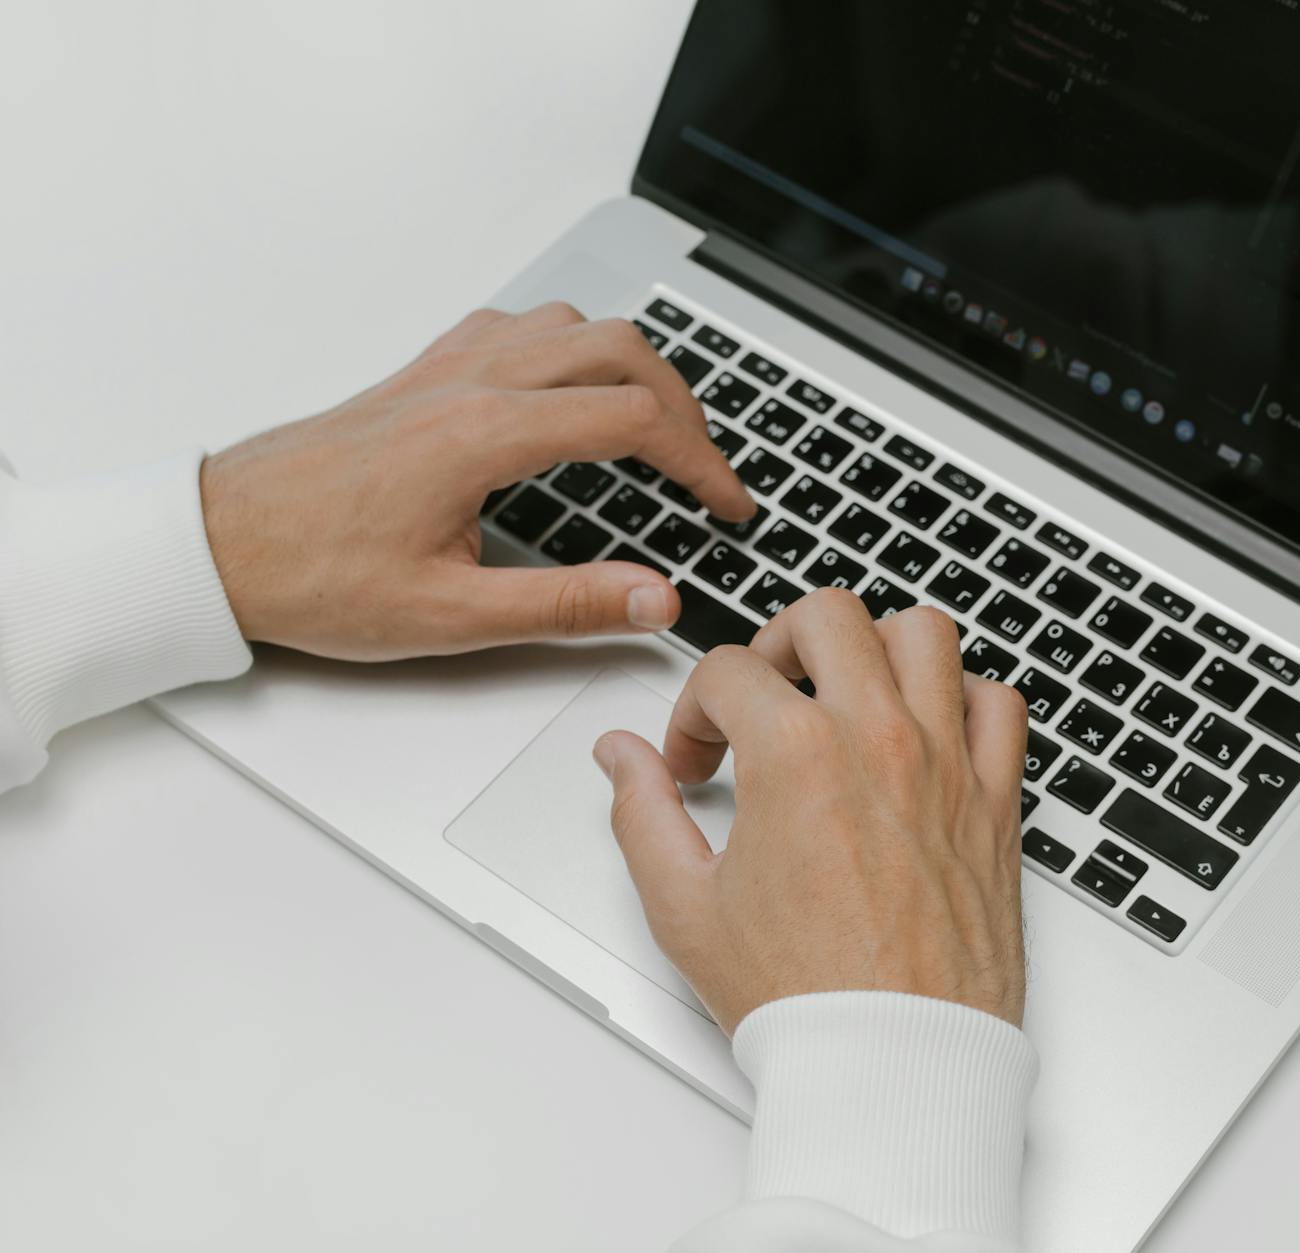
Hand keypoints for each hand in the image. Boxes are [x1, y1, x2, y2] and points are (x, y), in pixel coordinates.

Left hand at [200, 303, 754, 660]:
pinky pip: (519, 327)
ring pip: (573, 326)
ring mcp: (445, 367)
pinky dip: (571, 350)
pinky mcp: (422, 373)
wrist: (216, 543)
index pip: (635, 419)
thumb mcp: (449, 616)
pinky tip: (569, 396)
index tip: (727, 504)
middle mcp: (471, 382)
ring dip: (632, 366)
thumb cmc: (314, 575)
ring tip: (656, 428)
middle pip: (620, 349)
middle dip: (684, 405)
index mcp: (486, 434)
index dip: (701, 462)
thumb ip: (565, 604)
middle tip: (706, 466)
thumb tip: (655, 599)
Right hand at [593, 591, 1030, 1034]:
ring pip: (924, 633)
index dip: (692, 712)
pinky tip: (927, 731)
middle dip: (778, 643)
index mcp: (796, 757)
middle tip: (765, 697)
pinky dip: (964, 699)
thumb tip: (621, 758)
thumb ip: (642, 814)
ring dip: (876, 646)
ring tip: (846, 691)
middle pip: (827, 616)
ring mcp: (947, 764)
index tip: (696, 760)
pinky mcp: (996, 800)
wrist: (894, 1061)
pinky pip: (999, 704)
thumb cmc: (803, 999)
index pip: (728, 670)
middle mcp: (878, 741)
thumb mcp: (684, 907)